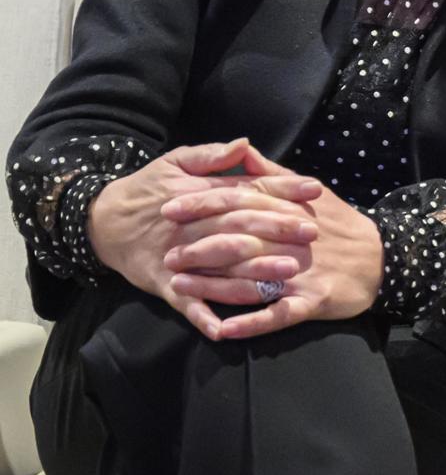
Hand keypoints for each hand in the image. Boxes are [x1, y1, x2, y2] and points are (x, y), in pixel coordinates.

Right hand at [87, 138, 322, 339]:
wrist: (101, 221)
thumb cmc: (147, 188)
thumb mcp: (176, 161)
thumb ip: (211, 155)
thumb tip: (245, 143)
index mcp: (200, 195)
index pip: (247, 191)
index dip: (281, 190)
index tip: (315, 189)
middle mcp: (193, 227)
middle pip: (239, 228)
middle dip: (277, 230)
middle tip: (312, 233)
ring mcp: (178, 258)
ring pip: (219, 268)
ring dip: (253, 273)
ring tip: (287, 276)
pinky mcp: (163, 283)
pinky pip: (185, 303)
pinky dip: (203, 317)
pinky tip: (224, 330)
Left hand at [165, 151, 384, 339]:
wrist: (383, 257)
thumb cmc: (340, 224)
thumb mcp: (310, 190)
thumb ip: (271, 175)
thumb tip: (241, 148)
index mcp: (290, 210)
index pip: (240, 202)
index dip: (202, 205)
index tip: (169, 208)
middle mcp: (294, 241)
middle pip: (240, 242)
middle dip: (200, 248)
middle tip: (168, 255)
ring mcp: (303, 274)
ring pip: (252, 280)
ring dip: (214, 287)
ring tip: (180, 289)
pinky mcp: (313, 301)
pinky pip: (278, 315)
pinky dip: (251, 323)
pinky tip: (223, 330)